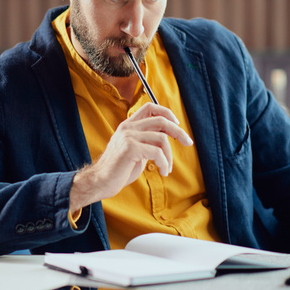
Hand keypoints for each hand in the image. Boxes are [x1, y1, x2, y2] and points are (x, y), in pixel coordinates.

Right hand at [69, 102, 192, 209]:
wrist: (101, 182)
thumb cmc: (119, 169)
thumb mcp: (136, 151)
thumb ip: (148, 141)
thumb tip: (168, 136)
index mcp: (128, 125)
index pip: (150, 107)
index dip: (166, 112)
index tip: (177, 124)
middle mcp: (128, 127)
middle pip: (161, 121)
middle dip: (178, 132)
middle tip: (188, 143)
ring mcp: (128, 137)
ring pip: (162, 138)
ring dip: (170, 156)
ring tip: (167, 168)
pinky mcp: (130, 148)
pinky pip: (157, 152)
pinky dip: (164, 163)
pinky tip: (163, 172)